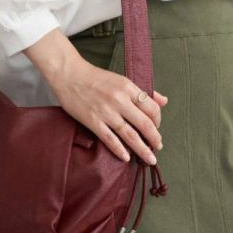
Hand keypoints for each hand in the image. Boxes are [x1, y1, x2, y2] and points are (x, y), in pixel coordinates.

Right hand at [51, 56, 167, 165]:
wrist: (69, 74)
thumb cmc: (95, 78)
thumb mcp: (122, 80)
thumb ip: (143, 91)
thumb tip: (164, 101)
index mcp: (128, 88)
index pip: (152, 108)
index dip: (158, 121)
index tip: (157, 128)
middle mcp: (120, 100)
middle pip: (145, 124)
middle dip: (154, 139)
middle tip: (158, 147)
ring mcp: (106, 112)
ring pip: (130, 135)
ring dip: (142, 149)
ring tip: (150, 158)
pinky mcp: (93, 121)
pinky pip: (110, 139)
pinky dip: (120, 150)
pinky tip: (126, 157)